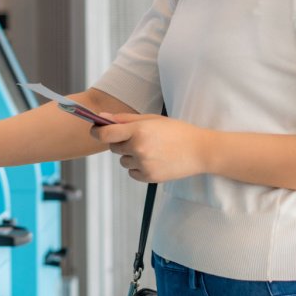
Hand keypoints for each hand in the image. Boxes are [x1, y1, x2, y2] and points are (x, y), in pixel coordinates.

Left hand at [89, 113, 208, 182]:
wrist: (200, 150)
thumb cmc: (176, 131)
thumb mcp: (151, 119)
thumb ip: (125, 120)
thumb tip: (101, 118)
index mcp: (138, 130)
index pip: (105, 134)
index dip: (96, 132)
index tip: (94, 130)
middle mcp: (138, 148)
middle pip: (113, 148)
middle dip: (120, 142)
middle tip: (137, 137)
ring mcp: (144, 164)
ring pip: (123, 161)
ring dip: (130, 155)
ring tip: (151, 149)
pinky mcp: (149, 178)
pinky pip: (132, 173)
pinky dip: (138, 167)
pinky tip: (154, 160)